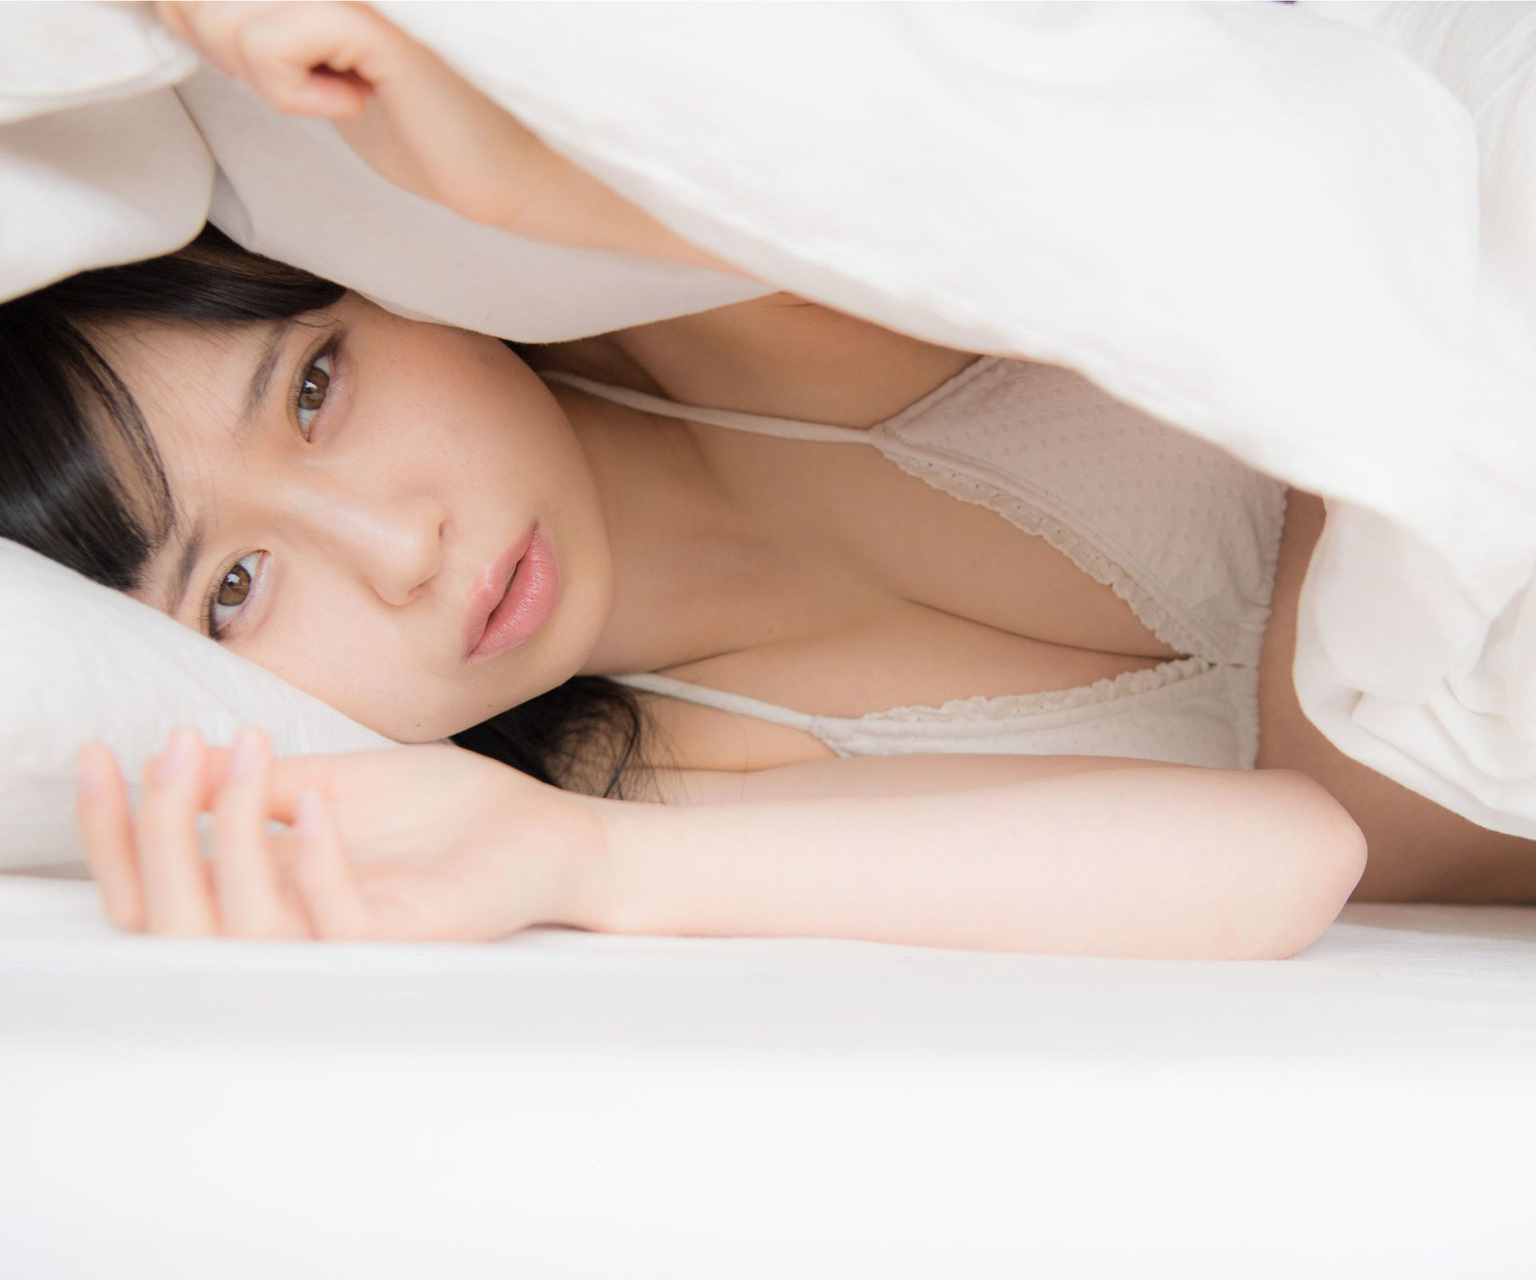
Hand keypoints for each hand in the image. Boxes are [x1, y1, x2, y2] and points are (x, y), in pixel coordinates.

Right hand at [75, 725, 611, 941]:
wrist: (545, 831)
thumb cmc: (445, 813)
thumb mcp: (337, 782)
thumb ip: (261, 784)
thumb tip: (173, 763)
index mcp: (267, 898)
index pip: (154, 892)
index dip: (112, 832)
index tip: (102, 754)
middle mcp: (294, 935)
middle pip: (172, 922)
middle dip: (153, 832)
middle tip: (168, 749)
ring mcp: (349, 947)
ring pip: (243, 932)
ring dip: (229, 836)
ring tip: (245, 756)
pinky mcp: (407, 942)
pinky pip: (338, 924)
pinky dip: (316, 863)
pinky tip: (317, 801)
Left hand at [154, 2, 739, 271]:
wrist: (521, 172)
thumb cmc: (431, 127)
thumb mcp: (324, 68)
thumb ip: (255, 30)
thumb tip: (171, 5)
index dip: (201, 15)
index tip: (285, 62)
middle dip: (224, 42)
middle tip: (313, 78)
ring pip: (224, 11)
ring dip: (261, 72)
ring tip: (339, 90)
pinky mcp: (375, 17)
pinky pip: (270, 44)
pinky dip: (292, 91)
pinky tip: (353, 102)